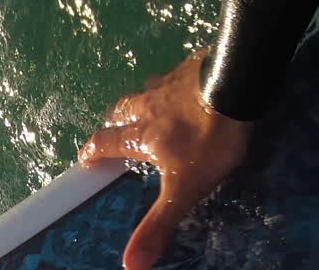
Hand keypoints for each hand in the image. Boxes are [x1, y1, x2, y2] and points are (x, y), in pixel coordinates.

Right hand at [78, 52, 252, 269]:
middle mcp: (147, 106)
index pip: (105, 142)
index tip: (85, 156)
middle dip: (113, 121)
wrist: (233, 86)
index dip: (93, 150)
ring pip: (144, 91)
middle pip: (119, 110)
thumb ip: (158, 224)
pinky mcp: (189, 69)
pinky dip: (170, 87)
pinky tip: (184, 90)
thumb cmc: (205, 140)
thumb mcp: (183, 189)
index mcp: (141, 135)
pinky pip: (172, 78)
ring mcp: (168, 84)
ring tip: (148, 109)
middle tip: (115, 129)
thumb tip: (129, 264)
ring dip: (140, 102)